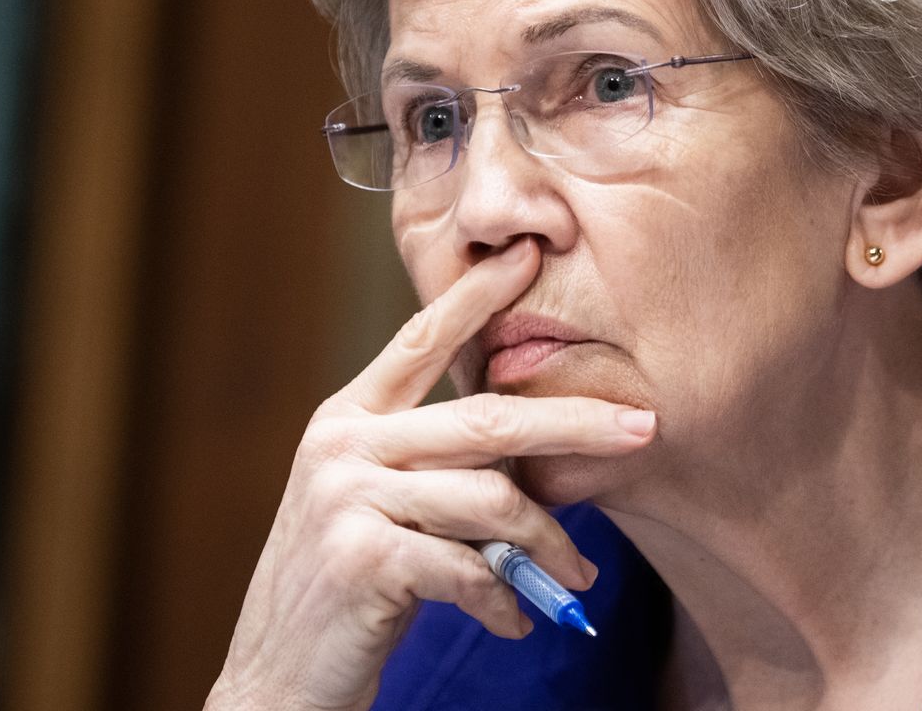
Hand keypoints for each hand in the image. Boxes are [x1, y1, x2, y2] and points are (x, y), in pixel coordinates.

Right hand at [205, 238, 657, 710]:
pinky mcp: (361, 560)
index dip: (476, 294)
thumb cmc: (345, 587)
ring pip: (490, 501)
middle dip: (576, 422)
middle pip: (486, 419)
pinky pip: (468, 568)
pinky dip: (507, 597)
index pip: (420, 337)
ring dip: (549, 544)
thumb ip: (433, 464)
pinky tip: (518, 618)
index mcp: (348, 418)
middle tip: (643, 428)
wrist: (277, 675)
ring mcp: (346, 499)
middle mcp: (342, 445)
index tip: (528, 254)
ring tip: (577, 578)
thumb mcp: (374, 504)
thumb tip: (533, 449)